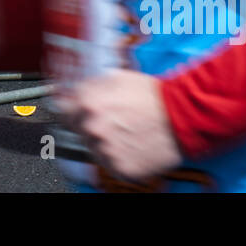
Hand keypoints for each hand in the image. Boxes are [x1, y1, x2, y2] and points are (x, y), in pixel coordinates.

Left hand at [59, 69, 182, 182]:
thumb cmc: (154, 96)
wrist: (183, 116)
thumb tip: (69, 88)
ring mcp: (106, 150)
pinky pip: (111, 164)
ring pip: (95, 149)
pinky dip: (119, 157)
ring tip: (127, 131)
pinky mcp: (121, 168)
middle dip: (91, 125)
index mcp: (88, 103)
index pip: (62, 111)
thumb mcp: (116, 76)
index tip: (74, 112)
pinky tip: (133, 144)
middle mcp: (93, 128)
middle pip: (79, 131)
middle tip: (113, 121)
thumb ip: (88, 84)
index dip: (70, 109)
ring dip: (105, 142)